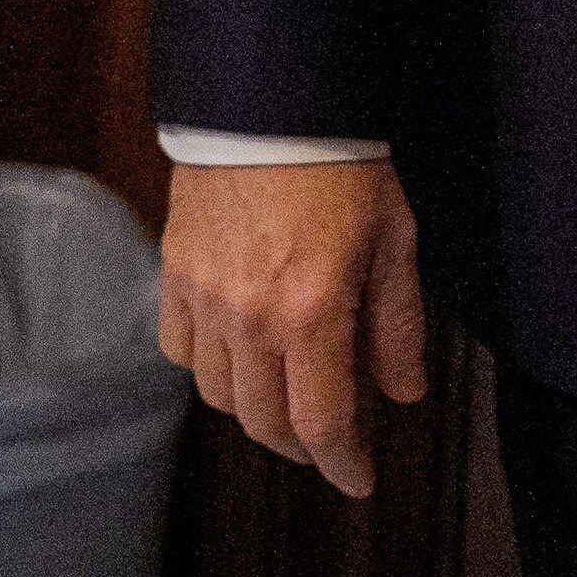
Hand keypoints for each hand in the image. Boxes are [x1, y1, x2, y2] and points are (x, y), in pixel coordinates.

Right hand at [160, 158, 428, 497]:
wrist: (270, 96)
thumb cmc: (341, 163)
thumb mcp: (394, 241)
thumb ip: (398, 325)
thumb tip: (402, 393)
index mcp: (310, 314)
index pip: (320, 424)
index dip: (342, 465)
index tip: (358, 480)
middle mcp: (249, 317)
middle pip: (264, 422)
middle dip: (301, 447)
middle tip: (327, 443)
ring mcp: (203, 295)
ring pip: (216, 393)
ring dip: (252, 412)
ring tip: (282, 400)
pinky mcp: (174, 269)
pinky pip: (178, 346)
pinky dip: (205, 366)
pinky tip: (233, 354)